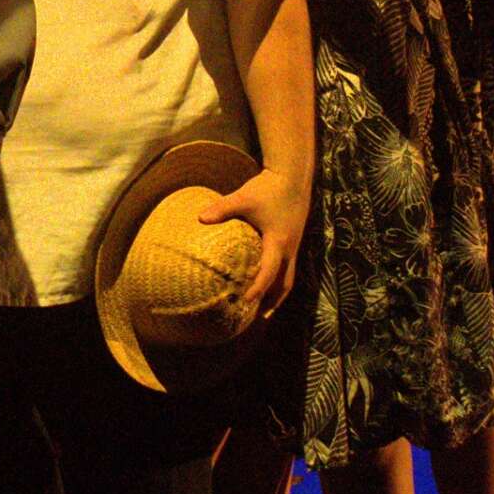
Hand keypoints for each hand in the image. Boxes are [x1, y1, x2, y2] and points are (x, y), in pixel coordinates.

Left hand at [195, 167, 309, 313]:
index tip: (246, 301)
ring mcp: (294, 245)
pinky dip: (279, 278)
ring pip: (289, 277)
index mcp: (278, 242)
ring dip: (278, 293)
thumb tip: (199, 219)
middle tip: (259, 317)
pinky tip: (268, 281)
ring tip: (265, 308)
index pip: (269, 272)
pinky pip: (289, 267)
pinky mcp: (293, 240)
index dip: (258, 288)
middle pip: (285, 284)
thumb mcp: (244, 198)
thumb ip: (222, 209)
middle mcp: (289, 248)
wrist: (292, 176)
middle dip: (273, 301)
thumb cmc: (268, 188)